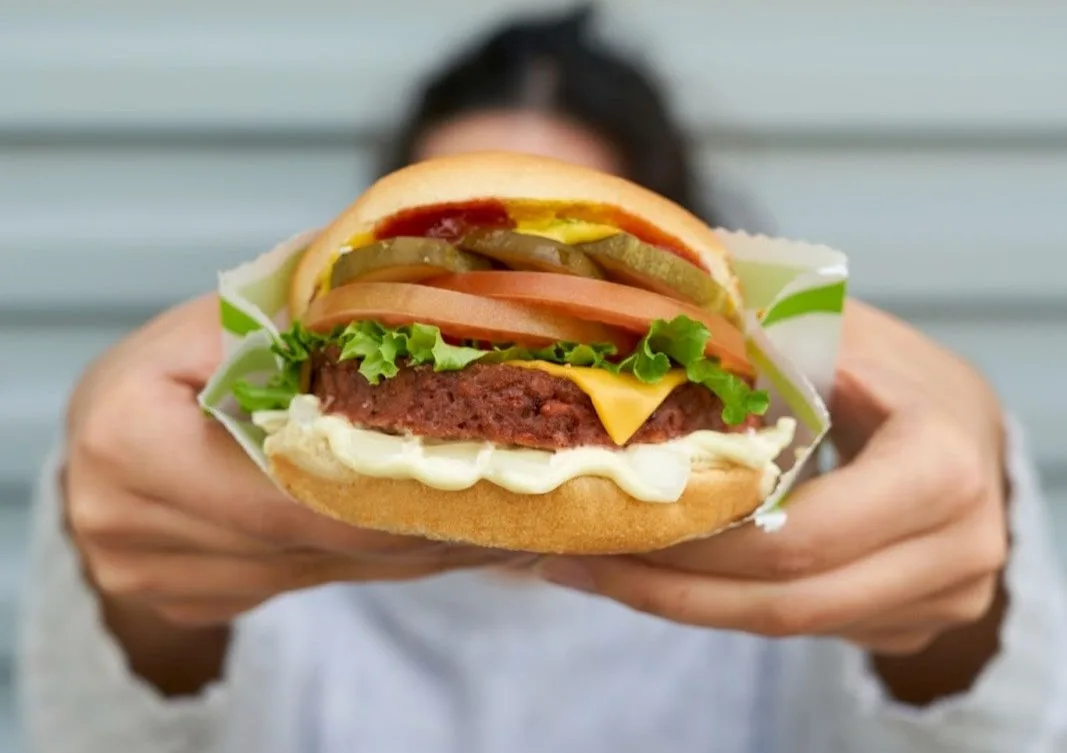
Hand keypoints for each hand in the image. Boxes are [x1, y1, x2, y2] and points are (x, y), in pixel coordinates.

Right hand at [64, 294, 514, 629]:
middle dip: (418, 515)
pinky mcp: (184, 601)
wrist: (105, 438)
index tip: (475, 464)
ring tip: (489, 516)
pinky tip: (427, 534)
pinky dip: (376, 560)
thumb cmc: (169, 365)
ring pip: (326, 569)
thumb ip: (308, 317)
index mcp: (130, 433)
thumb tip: (427, 299)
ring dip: (410, 545)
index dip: (386, 475)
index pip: (287, 476)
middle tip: (510, 499)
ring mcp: (151, 573)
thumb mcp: (225, 320)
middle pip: (314, 534)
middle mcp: (127, 518)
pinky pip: (311, 585)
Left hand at [537, 300, 1009, 656]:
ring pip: (784, 622)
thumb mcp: (846, 337)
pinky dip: (721, 599)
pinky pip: (798, 620)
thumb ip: (764, 343)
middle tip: (577, 557)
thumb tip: (655, 334)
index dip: (697, 538)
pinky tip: (658, 571)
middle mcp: (954, 551)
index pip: (798, 534)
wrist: (973, 433)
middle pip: (783, 600)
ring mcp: (937, 599)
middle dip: (667, 586)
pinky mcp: (907, 622)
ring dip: (681, 600)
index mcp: (939, 468)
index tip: (609, 518)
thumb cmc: (901, 373)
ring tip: (595, 568)